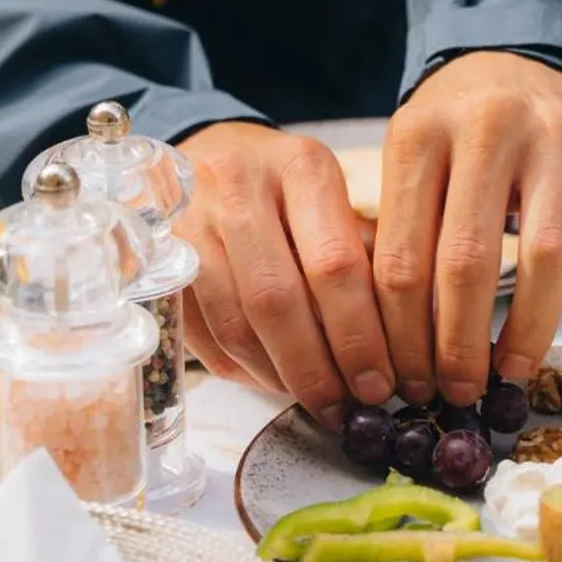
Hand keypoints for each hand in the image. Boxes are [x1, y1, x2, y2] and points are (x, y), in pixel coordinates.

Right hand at [175, 122, 394, 426]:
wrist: (207, 152)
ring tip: (316, 401)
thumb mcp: (334, 197)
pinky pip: (204, 336)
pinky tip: (275, 380)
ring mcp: (190, 223)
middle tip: (347, 409)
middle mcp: (238, 187)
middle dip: (318, 368)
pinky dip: (244, 371)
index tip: (381, 383)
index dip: (359, 335)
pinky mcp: (159, 262)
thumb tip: (403, 347)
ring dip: (280, 377)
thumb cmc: (288, 186)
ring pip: (236, 325)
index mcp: (300, 167)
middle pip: (278, 299)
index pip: (334, 262)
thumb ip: (366, 257)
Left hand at [372, 53, 561, 406]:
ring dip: (528, 327)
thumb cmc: (454, 128)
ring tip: (511, 370)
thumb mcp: (409, 156)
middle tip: (457, 390)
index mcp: (421, 132)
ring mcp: (559, 133)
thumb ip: (400, 228)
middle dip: (459, 343)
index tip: (408, 378)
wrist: (516, 58)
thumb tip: (392, 344)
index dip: (403, 332)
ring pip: (547, 252)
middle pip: (468, 259)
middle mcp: (490, 126)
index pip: (403, 254)